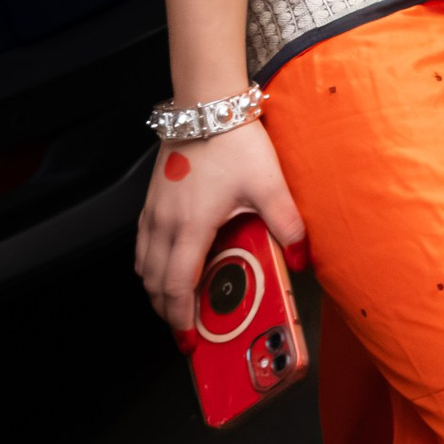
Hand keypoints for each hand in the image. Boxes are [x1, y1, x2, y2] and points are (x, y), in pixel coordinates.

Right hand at [134, 119, 305, 338]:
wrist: (206, 105)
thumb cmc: (232, 141)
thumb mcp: (269, 185)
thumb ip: (288, 224)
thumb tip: (301, 257)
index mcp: (190, 227)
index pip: (176, 287)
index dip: (180, 319)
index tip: (189, 338)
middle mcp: (165, 223)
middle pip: (153, 283)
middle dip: (167, 312)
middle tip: (185, 329)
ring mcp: (154, 211)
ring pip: (143, 265)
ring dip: (157, 289)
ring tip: (177, 301)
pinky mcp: (153, 199)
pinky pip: (143, 243)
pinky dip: (152, 263)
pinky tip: (171, 261)